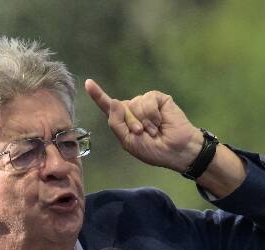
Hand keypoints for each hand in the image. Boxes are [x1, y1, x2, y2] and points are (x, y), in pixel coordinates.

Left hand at [84, 79, 202, 172]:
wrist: (176, 151)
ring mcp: (146, 103)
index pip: (109, 107)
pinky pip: (148, 100)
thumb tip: (115, 101)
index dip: (98, 95)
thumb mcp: (128, 142)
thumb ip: (117, 123)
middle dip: (131, 123)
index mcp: (124, 121)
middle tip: (144, 135)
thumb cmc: (154, 150)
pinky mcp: (159, 99)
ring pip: (135, 104)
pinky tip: (160, 122)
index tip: (88, 83)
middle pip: (121, 108)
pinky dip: (152, 114)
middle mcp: (133, 109)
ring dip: (144, 121)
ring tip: (154, 131)